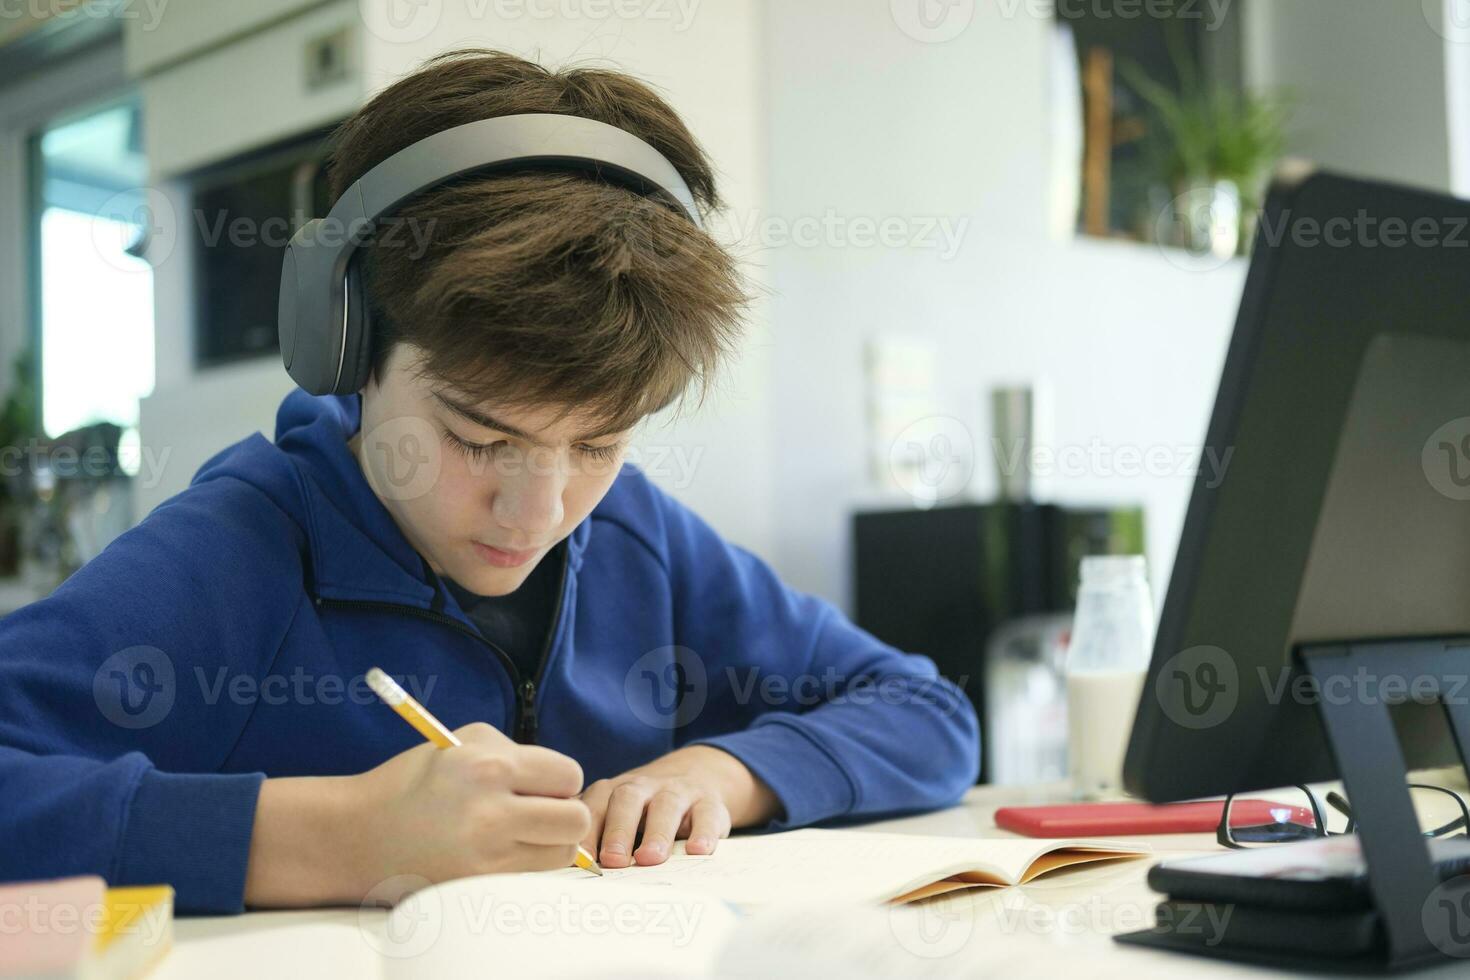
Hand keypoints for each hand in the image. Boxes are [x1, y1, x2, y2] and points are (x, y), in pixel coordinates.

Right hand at [245, 723, 591, 905]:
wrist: (358, 834)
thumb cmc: (414, 782)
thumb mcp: (463, 743)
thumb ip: (518, 753)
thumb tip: (562, 780)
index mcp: (489, 766)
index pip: (569, 775)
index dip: (558, 779)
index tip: (540, 783)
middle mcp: (491, 812)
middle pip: (574, 820)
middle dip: (563, 812)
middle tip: (536, 809)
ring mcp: (485, 856)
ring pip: (560, 854)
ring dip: (547, 842)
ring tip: (517, 831)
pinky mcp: (477, 887)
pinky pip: (531, 876)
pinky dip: (524, 863)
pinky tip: (496, 850)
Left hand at [580, 745, 778, 868]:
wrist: (694, 776)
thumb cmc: (643, 811)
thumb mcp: (616, 816)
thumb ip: (594, 838)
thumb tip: (568, 871)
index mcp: (612, 792)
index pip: (593, 808)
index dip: (586, 834)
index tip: (580, 863)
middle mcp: (643, 787)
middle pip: (627, 800)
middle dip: (618, 830)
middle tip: (613, 860)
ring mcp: (677, 792)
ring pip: (666, 806)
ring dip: (657, 833)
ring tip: (650, 859)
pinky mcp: (708, 803)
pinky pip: (706, 814)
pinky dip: (704, 832)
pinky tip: (698, 851)